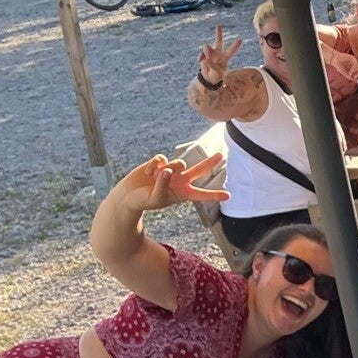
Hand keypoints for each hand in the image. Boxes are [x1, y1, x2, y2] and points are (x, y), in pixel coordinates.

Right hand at [114, 154, 229, 213]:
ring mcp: (170, 170)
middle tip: (222, 156)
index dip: (214, 195)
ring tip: (156, 176)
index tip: (228, 196)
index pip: (201, 194)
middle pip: (198, 170)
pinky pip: (162, 159)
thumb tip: (168, 170)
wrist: (129, 195)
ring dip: (169, 168)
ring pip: (178, 163)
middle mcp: (180, 181)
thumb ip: (163, 185)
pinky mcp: (160, 163)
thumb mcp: (156, 198)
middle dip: (209, 163)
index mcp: (183, 193)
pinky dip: (154, 165)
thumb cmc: (144, 200)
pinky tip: (148, 172)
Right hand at [198, 24, 241, 85]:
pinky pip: (201, 53)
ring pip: (206, 46)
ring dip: (206, 52)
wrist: (209, 77)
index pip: (231, 50)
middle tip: (219, 25)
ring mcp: (211, 52)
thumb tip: (206, 59)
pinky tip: (201, 62)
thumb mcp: (217, 73)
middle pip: (219, 40)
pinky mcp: (204, 54)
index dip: (235, 45)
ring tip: (208, 59)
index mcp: (225, 57)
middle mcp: (219, 52)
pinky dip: (201, 58)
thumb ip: (212, 65)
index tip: (240, 39)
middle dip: (218, 33)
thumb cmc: (217, 75)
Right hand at [328, 49, 357, 82]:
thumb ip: (350, 77)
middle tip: (354, 77)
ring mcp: (354, 61)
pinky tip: (351, 70)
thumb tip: (357, 81)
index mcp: (353, 68)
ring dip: (355, 72)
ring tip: (350, 73)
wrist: (334, 59)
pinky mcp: (352, 58)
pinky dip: (354, 68)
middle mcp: (354, 64)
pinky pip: (356, 63)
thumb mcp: (344, 73)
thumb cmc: (338, 66)